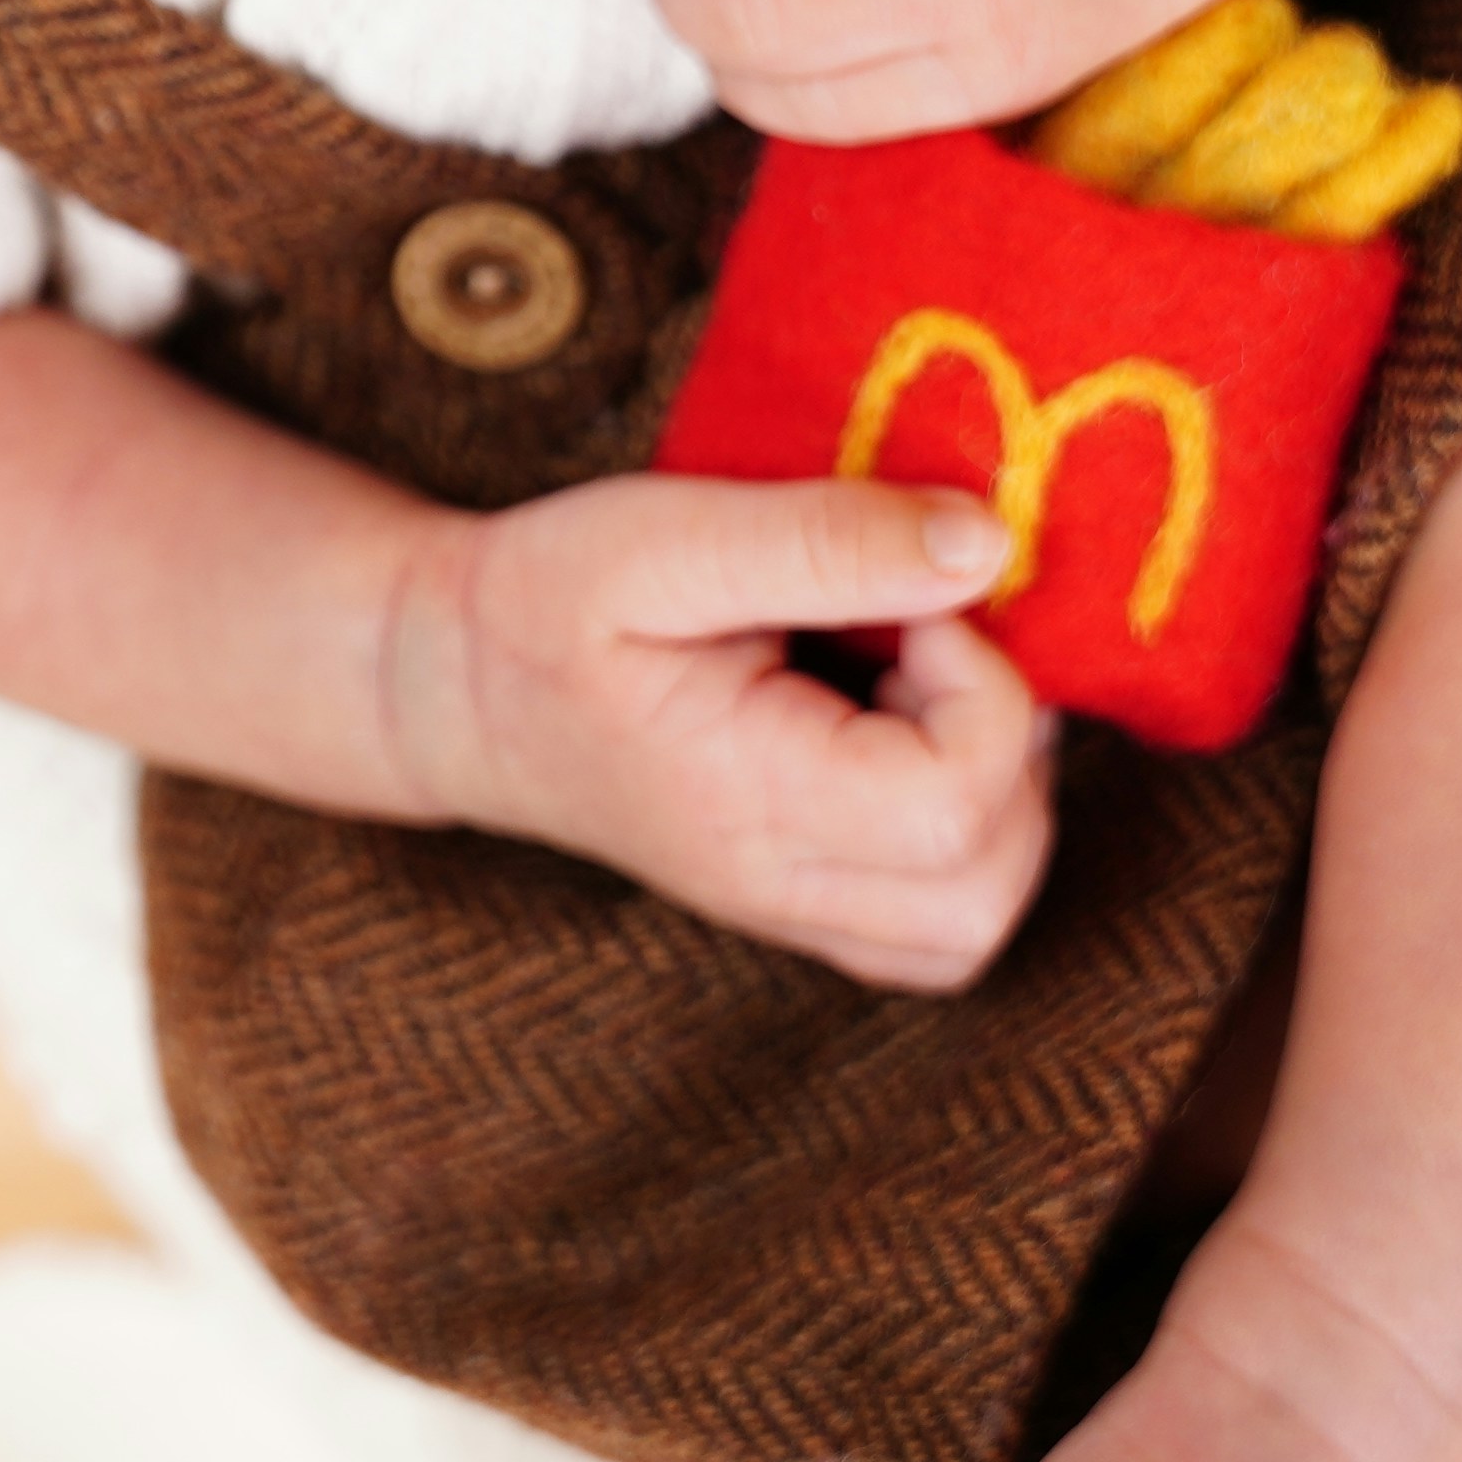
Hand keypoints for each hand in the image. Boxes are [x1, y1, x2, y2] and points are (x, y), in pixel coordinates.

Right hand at [390, 470, 1058, 993]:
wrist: (456, 689)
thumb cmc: (545, 604)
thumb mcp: (661, 537)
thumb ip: (825, 540)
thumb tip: (988, 545)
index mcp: (749, 803)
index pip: (955, 799)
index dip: (980, 677)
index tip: (909, 598)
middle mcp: (781, 885)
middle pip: (987, 884)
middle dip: (1005, 747)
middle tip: (926, 646)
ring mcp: (793, 911)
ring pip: (976, 919)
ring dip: (999, 795)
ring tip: (922, 690)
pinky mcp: (802, 903)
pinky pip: (939, 923)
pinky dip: (967, 838)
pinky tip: (910, 737)